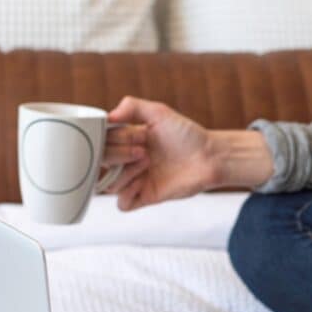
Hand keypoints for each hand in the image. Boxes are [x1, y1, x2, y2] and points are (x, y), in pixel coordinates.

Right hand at [103, 97, 217, 210]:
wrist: (209, 156)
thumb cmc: (187, 134)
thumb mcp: (159, 112)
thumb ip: (132, 106)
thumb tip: (108, 117)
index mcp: (127, 141)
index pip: (102, 142)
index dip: (115, 139)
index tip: (137, 136)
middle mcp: (128, 160)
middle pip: (101, 163)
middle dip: (119, 156)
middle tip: (143, 152)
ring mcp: (136, 180)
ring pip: (107, 184)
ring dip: (123, 175)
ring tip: (147, 165)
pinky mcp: (146, 196)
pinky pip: (122, 204)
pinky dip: (126, 196)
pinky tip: (141, 185)